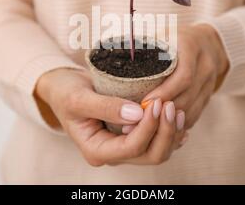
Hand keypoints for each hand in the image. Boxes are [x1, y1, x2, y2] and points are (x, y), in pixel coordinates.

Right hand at [35, 68, 186, 165]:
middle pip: (149, 155)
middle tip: (170, 105)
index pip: (131, 148)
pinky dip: (170, 131)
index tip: (156, 103)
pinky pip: (157, 141)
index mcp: (96, 150)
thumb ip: (106, 106)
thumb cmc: (66, 92)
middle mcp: (112, 153)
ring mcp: (123, 147)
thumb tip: (137, 114)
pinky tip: (179, 118)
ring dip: (170, 132)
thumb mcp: (78, 98)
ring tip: (176, 108)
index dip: (148, 128)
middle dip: (164, 132)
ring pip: (157, 151)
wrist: (64, 88)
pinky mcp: (131, 136)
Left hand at [142, 24, 228, 129]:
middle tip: (139, 122)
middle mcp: (205, 65)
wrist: (207, 41)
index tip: (144, 103)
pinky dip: (177, 124)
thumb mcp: (158, 34)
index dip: (165, 92)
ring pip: (191, 109)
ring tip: (144, 130)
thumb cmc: (173, 37)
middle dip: (163, 112)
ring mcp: (210, 82)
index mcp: (191, 46)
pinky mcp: (208, 95)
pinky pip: (194, 115)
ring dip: (169, 122)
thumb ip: (140, 45)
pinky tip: (159, 130)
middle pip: (187, 96)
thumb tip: (111, 53)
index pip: (183, 76)